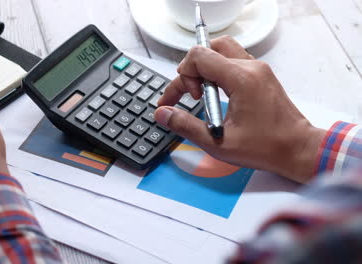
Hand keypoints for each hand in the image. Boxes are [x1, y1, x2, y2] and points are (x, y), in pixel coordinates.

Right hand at [155, 36, 325, 182]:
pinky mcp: (260, 75)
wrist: (297, 149)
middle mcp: (251, 68)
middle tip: (190, 95)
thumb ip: (185, 126)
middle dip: (192, 69)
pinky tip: (216, 93)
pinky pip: (233, 61)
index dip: (183, 76)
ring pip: (221, 50)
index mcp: (241, 79)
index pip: (200, 57)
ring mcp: (258, 69)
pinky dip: (218, 72)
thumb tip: (163, 113)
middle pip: (209, 48)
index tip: (184, 99)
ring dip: (205, 68)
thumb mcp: (218, 142)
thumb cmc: (266, 147)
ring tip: (202, 93)